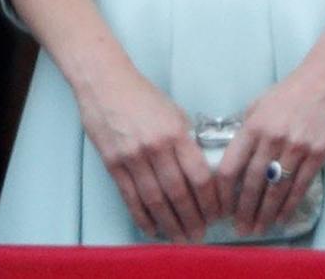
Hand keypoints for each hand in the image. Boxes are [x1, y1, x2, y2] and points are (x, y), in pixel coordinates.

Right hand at [76, 64, 219, 242]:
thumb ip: (186, 139)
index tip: (217, 212)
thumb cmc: (143, 96)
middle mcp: (156, 147)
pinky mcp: (113, 165)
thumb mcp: (174, 112)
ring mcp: (132, 158)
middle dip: (192, 218)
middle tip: (200, 235)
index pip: (198, 174)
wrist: (106, 85)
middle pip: (178, 192)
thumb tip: (199, 167)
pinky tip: (153, 229)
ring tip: (181, 238)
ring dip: (170, 223)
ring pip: (155, 200)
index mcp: (176, 132)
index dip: (210, 198)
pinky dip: (143, 217)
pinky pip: (131, 198)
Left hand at [216, 63, 324, 236]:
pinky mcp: (318, 152)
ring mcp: (297, 146)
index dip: (223, 193)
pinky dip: (290, 206)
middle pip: (253, 183)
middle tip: (241, 230)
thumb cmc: (292, 89)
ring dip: (266, 214)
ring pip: (277, 189)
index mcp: (254, 125)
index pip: (231, 167)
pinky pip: (300, 185)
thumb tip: (235, 156)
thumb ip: (247, 129)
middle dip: (245, 211)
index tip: (221, 208)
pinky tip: (282, 218)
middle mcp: (273, 137)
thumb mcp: (261, 103)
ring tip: (259, 229)